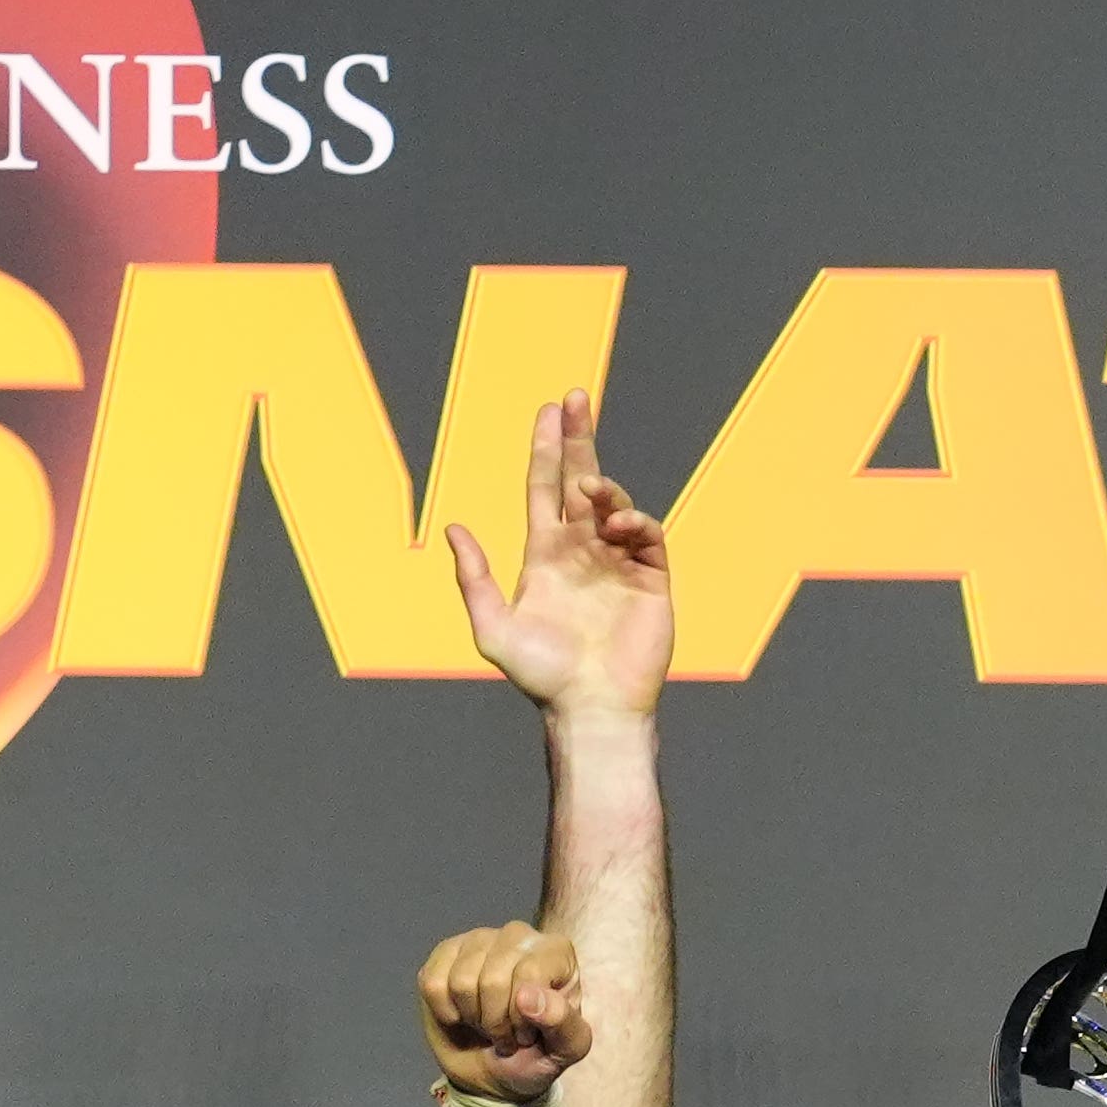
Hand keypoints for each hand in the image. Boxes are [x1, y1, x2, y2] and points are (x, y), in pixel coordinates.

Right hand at [417, 921, 589, 1102]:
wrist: (498, 1072)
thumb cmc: (538, 1055)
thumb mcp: (566, 1049)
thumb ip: (562, 1023)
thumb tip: (528, 996)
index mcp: (556, 952)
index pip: (530, 973)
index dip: (523, 1016)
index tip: (528, 1034)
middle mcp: (518, 935)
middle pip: (493, 979)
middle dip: (496, 1022)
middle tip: (506, 1033)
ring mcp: (479, 940)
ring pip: (461, 981)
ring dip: (473, 1017)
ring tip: (487, 1024)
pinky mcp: (445, 952)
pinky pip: (433, 983)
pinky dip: (446, 1012)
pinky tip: (462, 1015)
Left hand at [445, 390, 670, 721]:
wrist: (592, 707)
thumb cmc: (541, 676)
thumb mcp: (492, 627)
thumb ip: (473, 578)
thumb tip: (454, 528)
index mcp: (546, 555)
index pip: (546, 488)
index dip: (548, 449)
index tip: (551, 411)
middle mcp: (583, 552)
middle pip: (580, 480)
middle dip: (579, 438)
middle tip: (576, 399)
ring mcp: (619, 563)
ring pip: (614, 504)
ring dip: (603, 488)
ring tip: (594, 490)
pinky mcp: (652, 580)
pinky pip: (647, 535)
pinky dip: (636, 520)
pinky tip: (619, 523)